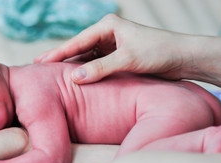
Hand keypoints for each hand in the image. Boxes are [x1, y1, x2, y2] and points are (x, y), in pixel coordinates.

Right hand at [35, 14, 187, 83]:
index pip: (77, 41)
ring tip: (52, 75)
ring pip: (86, 57)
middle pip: (78, 48)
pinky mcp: (117, 57)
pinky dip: (86, 72)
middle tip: (38, 67)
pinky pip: (96, 65)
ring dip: (72, 66)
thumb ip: (100, 68)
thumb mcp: (127, 59)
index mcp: (108, 26)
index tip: (39, 62)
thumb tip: (75, 78)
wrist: (182, 58)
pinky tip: (75, 79)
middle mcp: (107, 34)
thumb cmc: (158, 52)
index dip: (57, 53)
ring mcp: (112, 46)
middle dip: (60, 58)